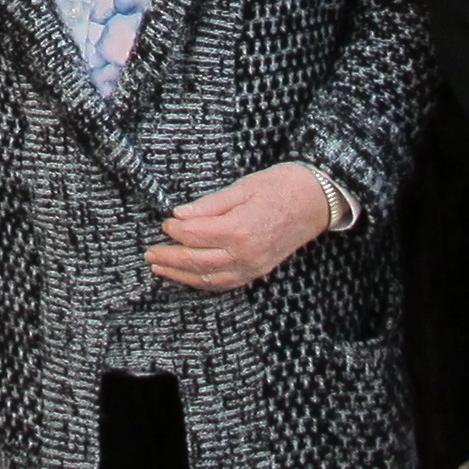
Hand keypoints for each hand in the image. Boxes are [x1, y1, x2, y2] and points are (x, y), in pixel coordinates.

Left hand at [148, 163, 337, 291]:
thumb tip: (181, 214)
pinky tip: (190, 277)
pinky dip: (204, 282)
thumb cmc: (282, 186)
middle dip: (169, 258)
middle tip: (150, 252)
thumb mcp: (243, 186)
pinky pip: (226, 282)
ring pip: (209, 278)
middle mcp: (245, 253)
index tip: (164, 222)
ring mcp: (253, 266)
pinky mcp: (258, 270)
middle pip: (197, 261)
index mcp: (239, 229)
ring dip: (181, 275)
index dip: (174, 230)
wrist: (318, 200)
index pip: (194, 235)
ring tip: (160, 268)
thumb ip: (210, 205)